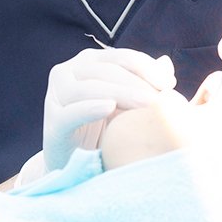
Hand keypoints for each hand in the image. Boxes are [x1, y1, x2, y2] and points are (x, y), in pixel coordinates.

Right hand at [40, 46, 182, 171]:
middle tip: (161, 99)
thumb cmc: (106, 128)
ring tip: (148, 104)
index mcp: (88, 62)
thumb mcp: (127, 103)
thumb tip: (166, 63)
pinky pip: (71, 112)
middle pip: (107, 69)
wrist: (77, 164)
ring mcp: (56, 95)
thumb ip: (144, 82)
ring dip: (122, 93)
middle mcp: (68, 71)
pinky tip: (109, 108)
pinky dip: (90, 108)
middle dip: (138, 82)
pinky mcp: (52, 122)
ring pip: (89, 87)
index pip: (121, 57)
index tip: (170, 84)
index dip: (146, 67)